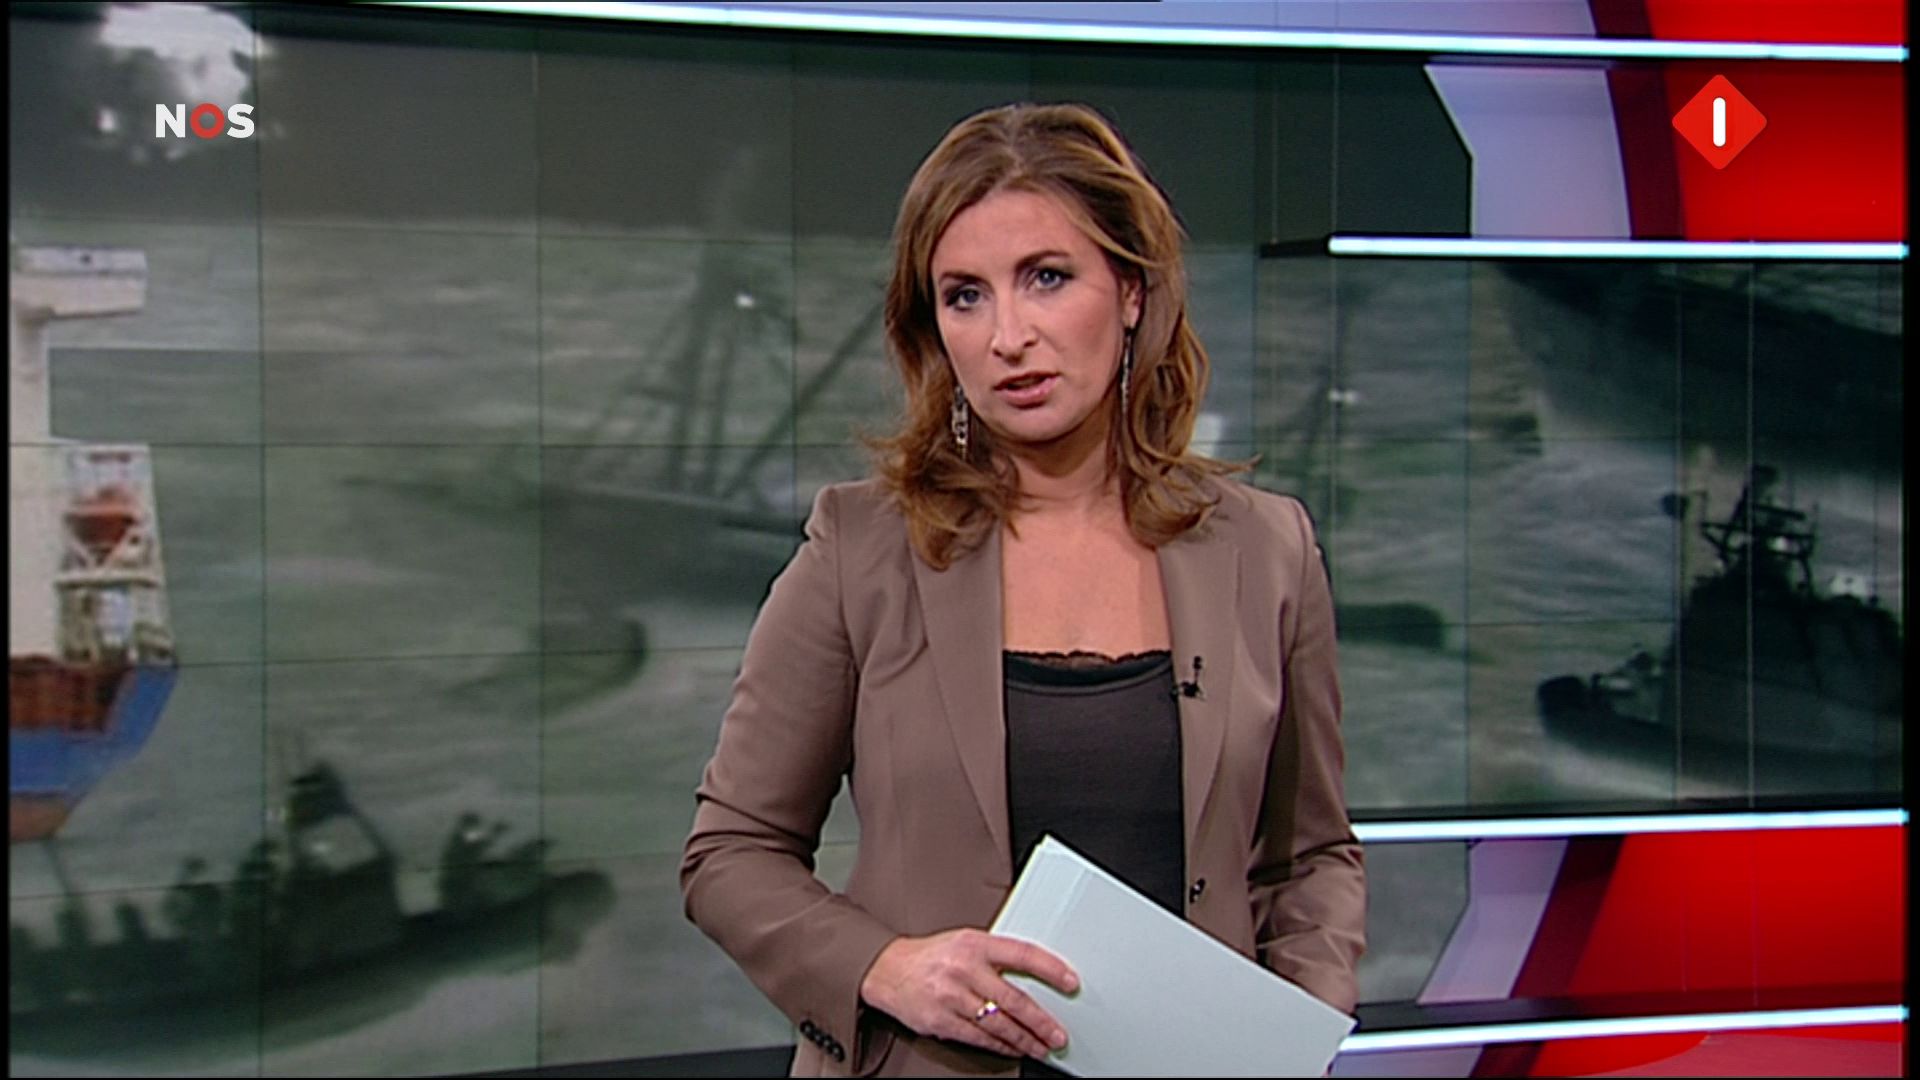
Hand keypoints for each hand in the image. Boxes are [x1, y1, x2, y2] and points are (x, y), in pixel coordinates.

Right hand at [859, 928, 1077, 1059]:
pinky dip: (1000, 1045)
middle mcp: (964, 968)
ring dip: (1025, 1040)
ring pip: (999, 1024)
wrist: (888, 970)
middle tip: (1058, 1035)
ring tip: (1041, 1047)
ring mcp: (952, 996)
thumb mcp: (965, 942)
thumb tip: (1035, 975)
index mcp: (975, 943)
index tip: (1070, 982)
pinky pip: (979, 1037)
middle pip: (1014, 999)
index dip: (1051, 969)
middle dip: (1042, 1022)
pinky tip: (1012, 1048)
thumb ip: (996, 956)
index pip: (1023, 954)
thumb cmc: (932, 956)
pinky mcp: (941, 1020)